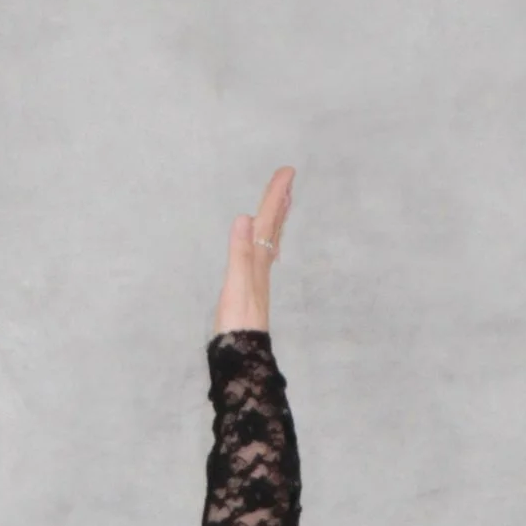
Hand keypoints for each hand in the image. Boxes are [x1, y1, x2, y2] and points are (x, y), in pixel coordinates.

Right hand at [213, 166, 294, 336]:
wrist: (242, 354)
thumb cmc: (238, 322)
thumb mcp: (237, 283)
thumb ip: (240, 251)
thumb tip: (245, 217)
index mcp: (257, 259)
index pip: (267, 220)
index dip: (276, 195)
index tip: (288, 172)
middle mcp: (261, 265)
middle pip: (272, 227)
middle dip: (279, 201)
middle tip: (288, 179)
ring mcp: (257, 276)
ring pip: (269, 240)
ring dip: (275, 219)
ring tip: (282, 203)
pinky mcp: (250, 287)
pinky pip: (261, 255)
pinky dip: (264, 241)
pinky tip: (263, 244)